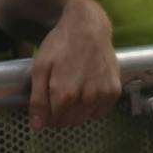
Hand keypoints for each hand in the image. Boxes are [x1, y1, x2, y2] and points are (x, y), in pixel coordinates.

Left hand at [28, 0, 120, 129]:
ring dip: (76, 110)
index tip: (47, 103)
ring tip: (73, 87)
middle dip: (61, 113)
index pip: (53, 122)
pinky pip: (100, 112)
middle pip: (69, 122)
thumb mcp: (40, 67)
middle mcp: (86, 98)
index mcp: (64, 94)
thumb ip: (38, 100)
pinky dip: (92, 107)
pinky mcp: (114, 91)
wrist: (87, 26)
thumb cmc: (61, 44)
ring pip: (85, 118)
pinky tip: (87, 89)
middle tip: (59, 93)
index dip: (47, 115)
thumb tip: (38, 126)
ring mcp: (102, 95)